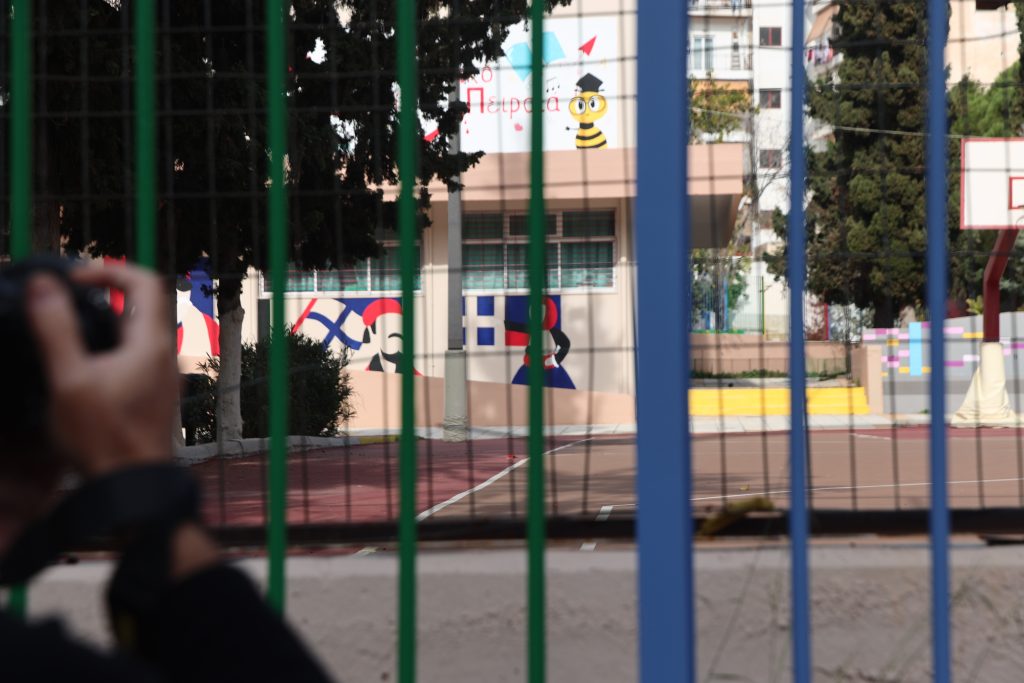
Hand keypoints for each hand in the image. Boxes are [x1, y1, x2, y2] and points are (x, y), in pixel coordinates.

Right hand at [25, 262, 177, 477]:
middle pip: (144, 302)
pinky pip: (138, 352)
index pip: (144, 281)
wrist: (132, 486)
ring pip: (139, 329)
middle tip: (65, 296)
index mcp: (152, 344)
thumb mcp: (70, 380)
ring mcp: (164, 374)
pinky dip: (112, 342)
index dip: (108, 269)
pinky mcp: (155, 392)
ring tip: (67, 326)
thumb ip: (56, 329)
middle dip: (105, 289)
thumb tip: (44, 284)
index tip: (72, 280)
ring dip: (107, 317)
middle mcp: (166, 354)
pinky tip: (82, 362)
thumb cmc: (103, 438)